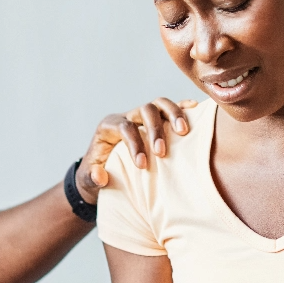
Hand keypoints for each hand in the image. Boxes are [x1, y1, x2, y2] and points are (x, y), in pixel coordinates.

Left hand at [74, 99, 197, 202]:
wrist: (101, 169)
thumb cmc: (96, 174)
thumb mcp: (88, 178)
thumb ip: (91, 177)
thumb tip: (100, 176)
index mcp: (109, 126)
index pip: (125, 127)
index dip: (135, 144)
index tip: (143, 165)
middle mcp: (126, 117)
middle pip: (145, 110)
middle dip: (155, 130)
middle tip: (161, 153)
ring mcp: (141, 117)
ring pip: (159, 104)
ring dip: (174, 115)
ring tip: (184, 132)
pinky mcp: (154, 121)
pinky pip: (170, 108)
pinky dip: (182, 107)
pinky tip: (195, 108)